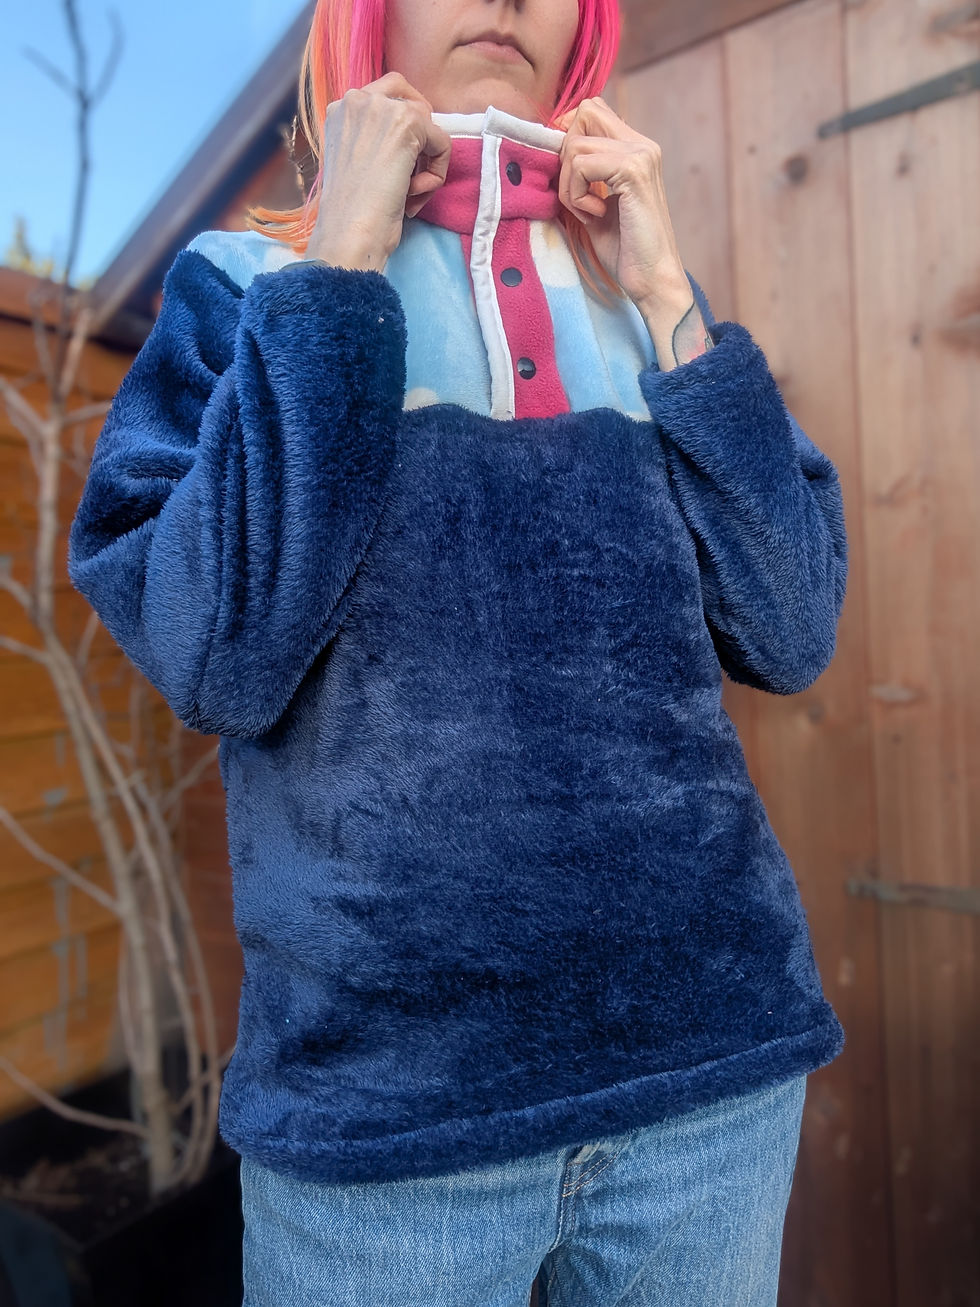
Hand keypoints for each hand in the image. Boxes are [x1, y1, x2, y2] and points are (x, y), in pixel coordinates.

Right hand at [305, 72, 451, 270]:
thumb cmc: (350, 212)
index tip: (399, 164)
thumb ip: (371, 140)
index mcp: (339, 109)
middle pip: (412, 103)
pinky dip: (437, 172)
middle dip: (420, 140)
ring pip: (429, 127)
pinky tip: (414, 194)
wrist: (348, 231)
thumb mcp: (353, 163)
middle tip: (412, 176)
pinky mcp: (407, 122)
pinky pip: (442, 143)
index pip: (385, 97)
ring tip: (409, 193)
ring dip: (426, 163)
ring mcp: (382, 107)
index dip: (401, 129)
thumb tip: (410, 141)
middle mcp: (357, 99)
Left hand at [553, 97, 692, 317]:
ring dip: (569, 185)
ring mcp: (640, 154)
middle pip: (583, 114)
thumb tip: (551, 149)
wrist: (652, 279)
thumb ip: (581, 175)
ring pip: (575, 145)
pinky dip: (577, 195)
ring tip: (589, 212)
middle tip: (579, 198)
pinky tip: (595, 216)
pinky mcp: (634, 170)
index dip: (569, 138)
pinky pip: (581, 165)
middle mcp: (641, 144)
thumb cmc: (624, 249)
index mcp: (635, 149)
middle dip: (566, 159)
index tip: (573, 181)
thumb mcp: (595, 203)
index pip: (591, 110)